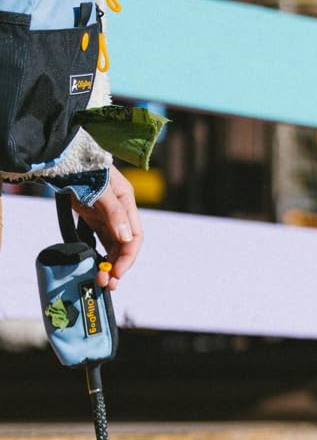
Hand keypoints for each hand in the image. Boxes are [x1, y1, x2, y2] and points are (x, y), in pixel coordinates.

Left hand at [71, 166, 142, 287]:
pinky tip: (94, 264)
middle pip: (125, 245)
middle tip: (107, 282)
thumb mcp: (98, 188)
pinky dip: (98, 254)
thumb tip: (126, 238)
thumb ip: (113, 212)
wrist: (58, 156)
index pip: (135, 236)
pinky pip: (99, 241)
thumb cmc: (80, 166)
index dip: (128, 257)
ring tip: (100, 279)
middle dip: (117, 265)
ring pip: (113, 245)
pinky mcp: (93, 217)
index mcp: (126, 201)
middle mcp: (120, 211)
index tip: (117, 271)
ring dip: (108, 263)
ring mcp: (106, 215)